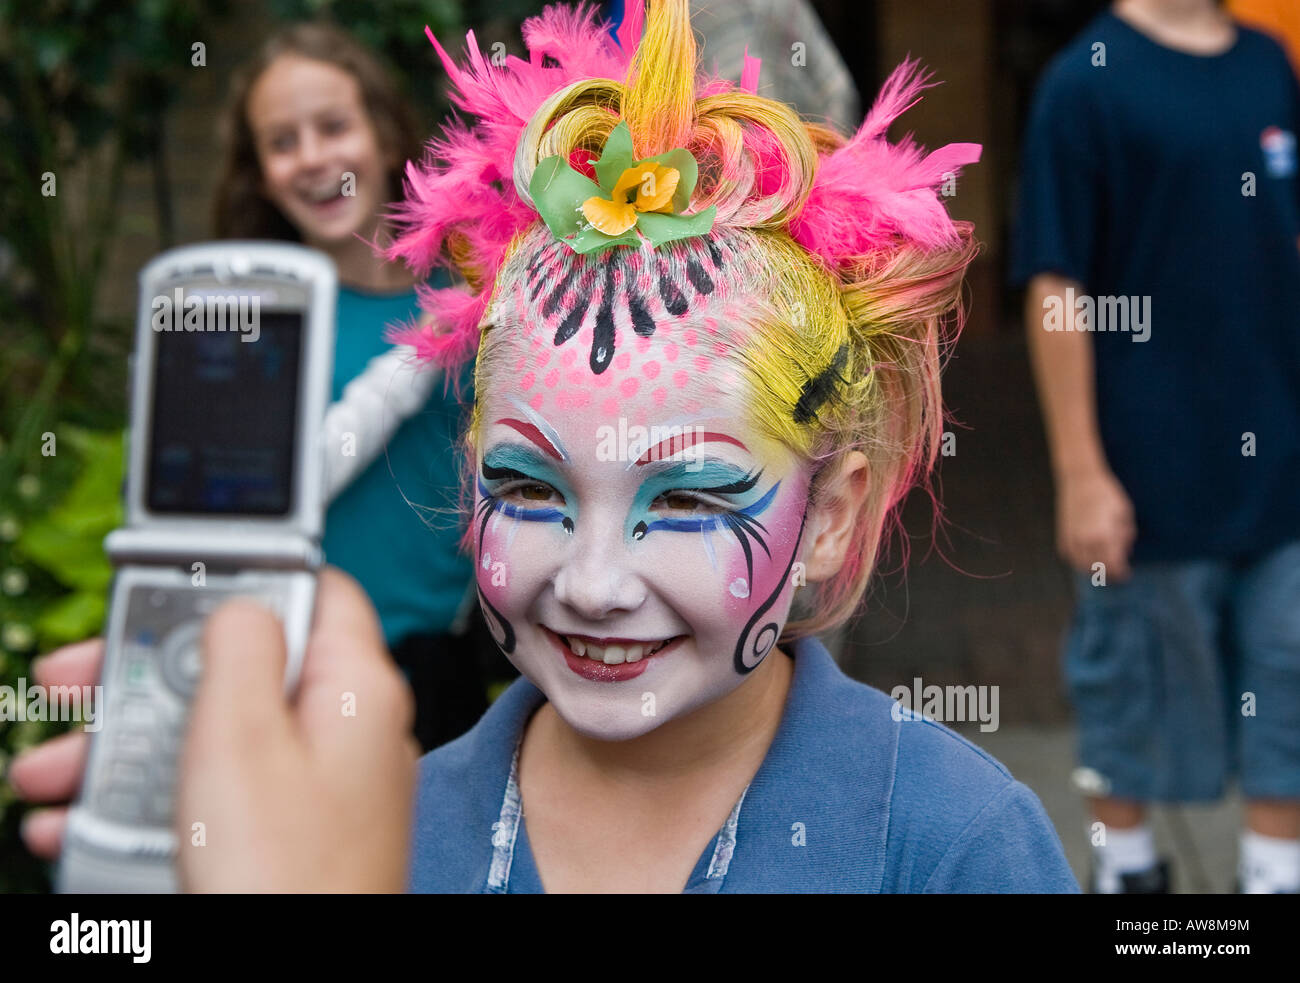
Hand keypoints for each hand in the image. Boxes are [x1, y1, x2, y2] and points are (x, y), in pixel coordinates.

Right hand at [9, 567, 418, 891]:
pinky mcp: (297, 829)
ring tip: (53, 773)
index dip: (240, 582)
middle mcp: (348, 728)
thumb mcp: (240, 735)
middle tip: (77, 688)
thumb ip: (240, 647)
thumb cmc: (283, 875)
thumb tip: (241, 602)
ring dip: (132, 744)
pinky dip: (159, 794)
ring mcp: (325, 782)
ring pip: (221, 733)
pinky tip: (86, 817)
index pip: (314, 592)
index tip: (169, 597)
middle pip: (246, 666)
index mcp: (355, 687)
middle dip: (149, 677)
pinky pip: (224, 789)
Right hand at [1055, 469, 1135, 581]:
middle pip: (1097, 567)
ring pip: (1081, 564)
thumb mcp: (1124, 514)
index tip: (1126, 574)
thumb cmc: (1107, 494)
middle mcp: (1086, 540)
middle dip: (1108, 572)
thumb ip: (1125, 536)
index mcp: (1105, 535)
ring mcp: (1072, 537)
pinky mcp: (1063, 533)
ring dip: (1092, 568)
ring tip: (1101, 565)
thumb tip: (1123, 553)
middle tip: (1116, 572)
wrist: (1081, 479)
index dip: (1121, 572)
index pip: (1113, 565)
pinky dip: (1077, 559)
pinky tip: (1086, 556)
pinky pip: (1069, 555)